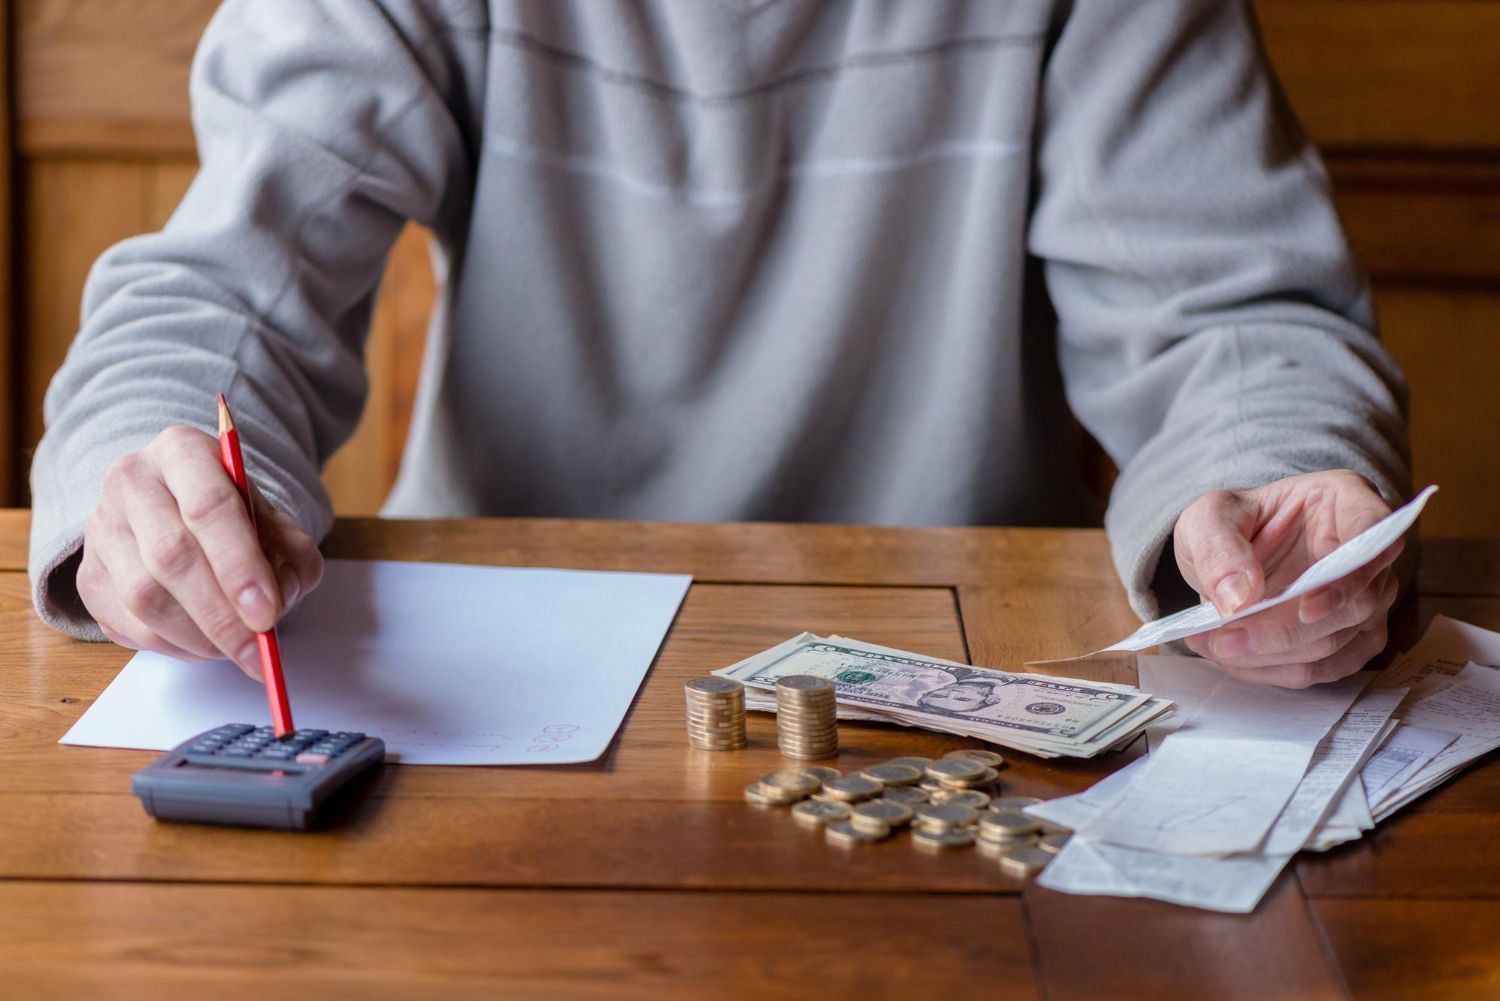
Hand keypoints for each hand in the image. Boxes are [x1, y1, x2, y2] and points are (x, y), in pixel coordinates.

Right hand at [76, 425, 323, 678]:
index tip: (266, 613)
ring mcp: (101, 527)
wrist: (179, 510)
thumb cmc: (236, 518)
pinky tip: (203, 645)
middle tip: (256, 649)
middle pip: (171, 555)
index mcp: (182, 451)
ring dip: (197, 635)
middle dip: (220, 614)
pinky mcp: (87, 574)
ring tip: (235, 647)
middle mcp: (131, 481)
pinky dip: (171, 645)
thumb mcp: (278, 524)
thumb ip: (292, 557)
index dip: (240, 566)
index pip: (208, 507)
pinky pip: (125, 622)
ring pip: (143, 595)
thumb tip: (279, 599)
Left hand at [1173, 470, 1402, 687]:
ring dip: (1272, 655)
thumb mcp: (1207, 519)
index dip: (1349, 577)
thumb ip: (1218, 548)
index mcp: (1347, 500)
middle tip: (1226, 638)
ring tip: (1215, 644)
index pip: (1376, 534)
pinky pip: (1322, 668)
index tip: (1305, 607)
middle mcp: (1371, 551)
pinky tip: (1235, 658)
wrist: (1233, 553)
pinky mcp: (1353, 638)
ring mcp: (1368, 598)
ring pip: (1337, 642)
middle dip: (1286, 630)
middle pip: (1356, 603)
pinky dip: (1274, 670)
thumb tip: (1240, 599)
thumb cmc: (1234, 523)